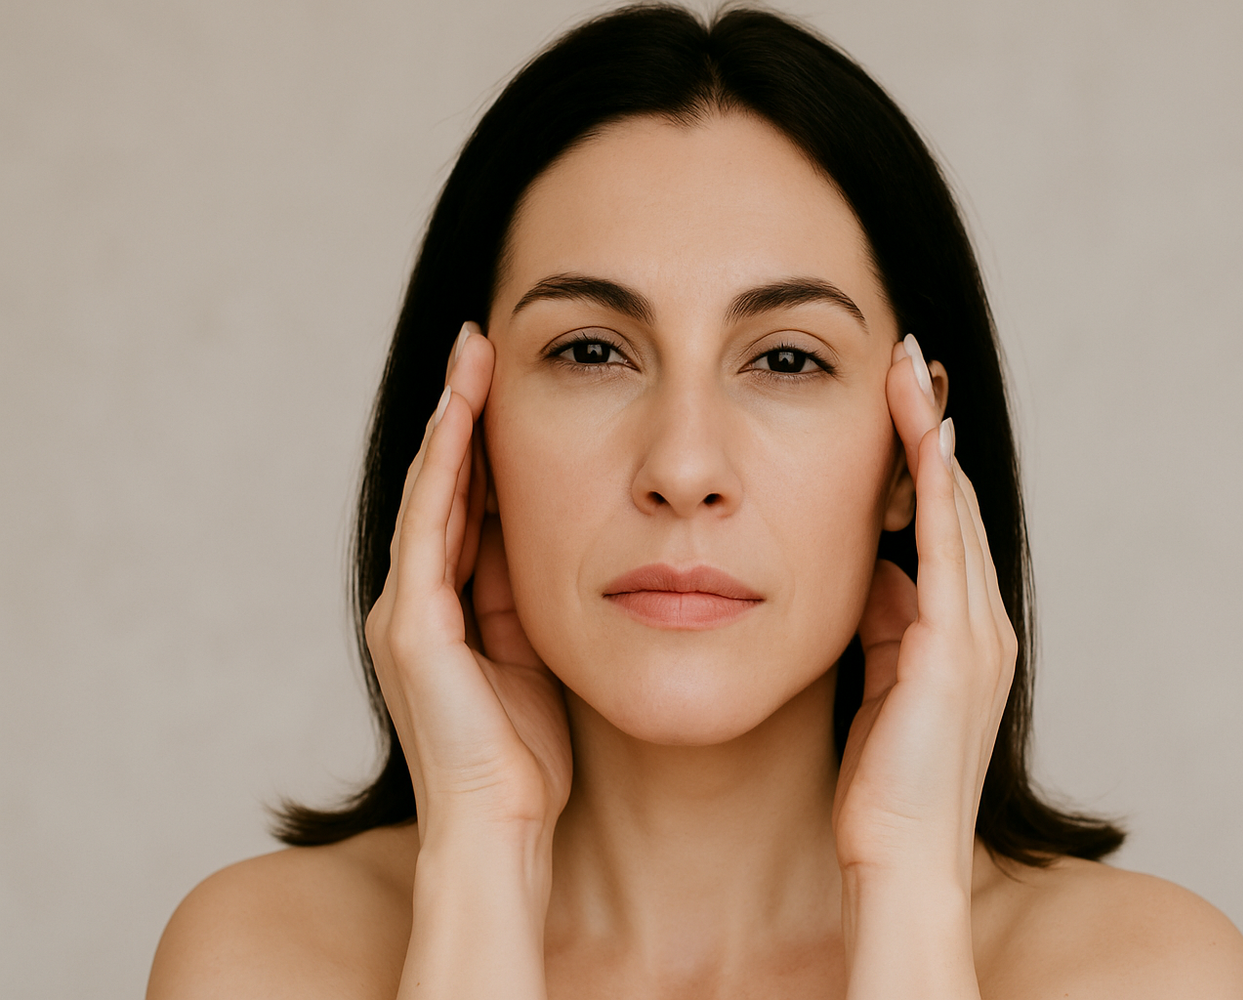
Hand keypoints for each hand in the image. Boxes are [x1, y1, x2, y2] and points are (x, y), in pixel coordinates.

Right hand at [364, 323, 571, 842]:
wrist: (501, 829)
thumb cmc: (532, 757)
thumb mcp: (541, 656)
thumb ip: (538, 600)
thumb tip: (582, 542)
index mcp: (450, 609)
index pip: (468, 504)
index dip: (487, 441)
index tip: (510, 381)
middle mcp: (416, 601)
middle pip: (443, 485)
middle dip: (463, 412)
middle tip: (484, 342)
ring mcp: (407, 612)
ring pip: (430, 493)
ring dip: (450, 422)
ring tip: (472, 357)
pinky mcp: (413, 628)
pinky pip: (428, 529)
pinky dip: (442, 469)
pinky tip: (459, 417)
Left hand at [833, 335, 1017, 889]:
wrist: (898, 858)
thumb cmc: (881, 786)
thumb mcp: (878, 684)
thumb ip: (884, 624)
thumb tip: (872, 570)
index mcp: (960, 634)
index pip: (945, 526)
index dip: (925, 462)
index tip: (901, 403)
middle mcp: (982, 626)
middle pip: (958, 503)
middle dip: (932, 430)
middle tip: (909, 360)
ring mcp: (976, 637)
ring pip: (957, 511)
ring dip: (932, 439)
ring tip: (911, 373)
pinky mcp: (952, 651)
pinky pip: (946, 550)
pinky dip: (938, 490)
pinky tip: (923, 437)